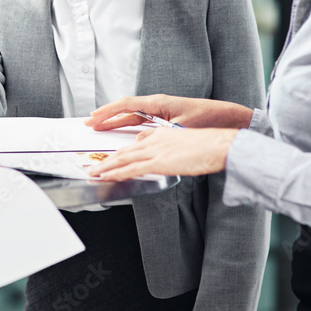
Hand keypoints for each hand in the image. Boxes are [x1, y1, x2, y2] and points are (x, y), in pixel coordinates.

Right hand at [85, 95, 253, 130]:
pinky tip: (124, 131)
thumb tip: (139, 140)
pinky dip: (129, 125)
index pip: (126, 105)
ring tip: (101, 127)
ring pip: (133, 115)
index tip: (93, 118)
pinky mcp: (168, 118)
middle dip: (107, 116)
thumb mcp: (183, 127)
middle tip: (89, 123)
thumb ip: (160, 133)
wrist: (230, 119)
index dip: (108, 112)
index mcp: (159, 103)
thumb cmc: (210, 120)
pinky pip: (142, 120)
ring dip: (116, 121)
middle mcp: (158, 105)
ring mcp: (162, 111)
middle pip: (126, 109)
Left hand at [88, 127, 237, 180]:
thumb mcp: (181, 140)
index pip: (134, 145)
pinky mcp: (159, 162)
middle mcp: (154, 140)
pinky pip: (132, 168)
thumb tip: (146, 144)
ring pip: (123, 159)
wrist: (218, 145)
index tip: (109, 159)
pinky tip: (106, 176)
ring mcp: (155, 151)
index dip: (119, 153)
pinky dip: (117, 173)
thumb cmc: (206, 145)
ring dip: (106, 167)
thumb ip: (163, 142)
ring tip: (93, 173)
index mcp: (160, 135)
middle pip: (124, 151)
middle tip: (92, 166)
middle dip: (106, 160)